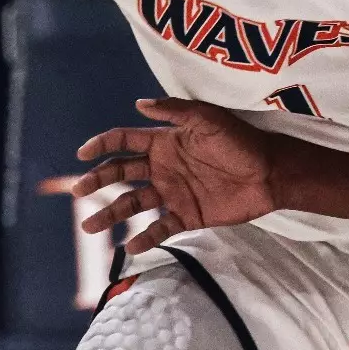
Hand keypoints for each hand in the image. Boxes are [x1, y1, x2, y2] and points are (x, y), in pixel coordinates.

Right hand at [72, 98, 278, 254]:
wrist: (270, 173)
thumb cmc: (240, 141)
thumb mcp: (207, 119)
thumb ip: (174, 111)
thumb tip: (138, 103)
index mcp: (164, 142)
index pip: (125, 141)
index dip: (102, 144)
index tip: (82, 154)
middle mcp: (163, 167)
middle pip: (121, 174)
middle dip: (97, 181)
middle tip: (78, 191)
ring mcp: (173, 193)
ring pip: (133, 204)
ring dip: (111, 214)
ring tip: (90, 226)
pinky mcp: (187, 216)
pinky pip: (160, 228)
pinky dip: (144, 237)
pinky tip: (130, 246)